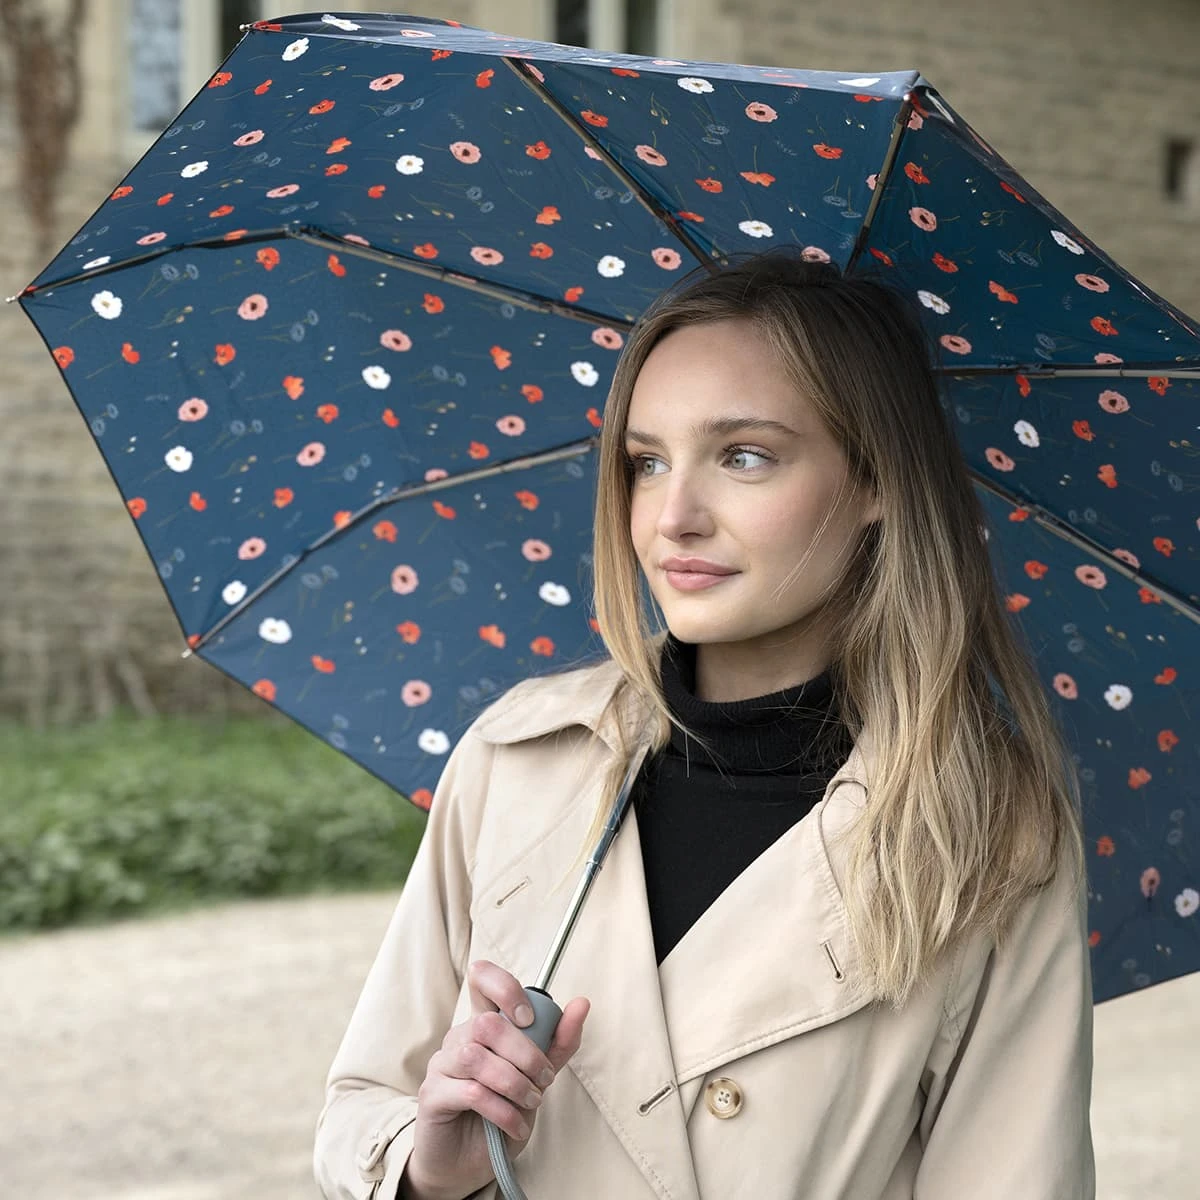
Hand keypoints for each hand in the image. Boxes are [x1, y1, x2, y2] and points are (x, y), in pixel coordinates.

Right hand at [400, 960, 589, 1199]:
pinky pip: (470, 1092)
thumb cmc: (501, 1113)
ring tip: (531, 1102)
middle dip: (525, 1052)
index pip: (482, 978)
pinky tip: (515, 1125)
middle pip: (486, 1022)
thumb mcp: (536, 1077)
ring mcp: (441, 1064)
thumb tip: (582, 1003)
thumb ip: (557, 1043)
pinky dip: (502, 1110)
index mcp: (482, 1024)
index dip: (505, 987)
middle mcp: (459, 1037)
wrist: (468, 1164)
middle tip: (544, 1079)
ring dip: (514, 1082)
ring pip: (476, 1056)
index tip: (528, 1017)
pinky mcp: (432, 1095)